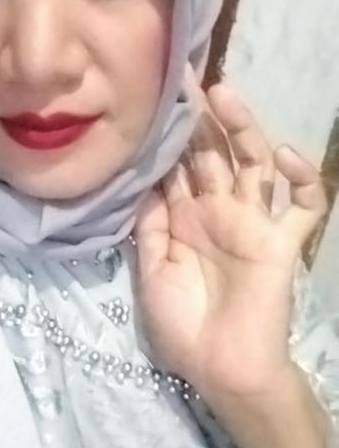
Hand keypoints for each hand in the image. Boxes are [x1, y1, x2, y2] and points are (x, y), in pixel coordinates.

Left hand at [134, 82, 327, 401]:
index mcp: (183, 218)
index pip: (176, 164)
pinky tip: (283, 155)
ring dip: (242, 129)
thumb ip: (150, 226)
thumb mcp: (151, 273)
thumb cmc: (184, 327)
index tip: (155, 93)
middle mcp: (218, 211)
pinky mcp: (282, 242)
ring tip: (223, 95)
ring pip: (253, 164)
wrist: (223, 371)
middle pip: (211, 153)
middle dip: (200, 117)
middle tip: (187, 76)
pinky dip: (302, 178)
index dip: (168, 133)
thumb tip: (144, 180)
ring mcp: (252, 223)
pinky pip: (303, 206)